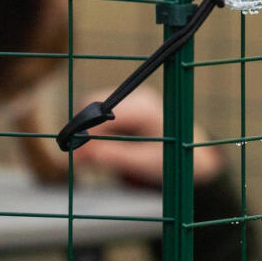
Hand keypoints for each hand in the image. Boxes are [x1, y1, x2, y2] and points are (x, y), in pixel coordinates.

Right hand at [73, 86, 224, 186]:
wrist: (187, 154)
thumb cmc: (169, 160)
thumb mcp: (145, 163)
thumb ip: (115, 156)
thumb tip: (84, 153)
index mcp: (146, 109)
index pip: (107, 112)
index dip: (86, 131)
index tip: (74, 153)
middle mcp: (137, 97)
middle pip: (95, 103)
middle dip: (83, 130)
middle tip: (75, 159)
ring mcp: (131, 98)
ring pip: (93, 105)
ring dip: (86, 130)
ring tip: (84, 157)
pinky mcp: (125, 104)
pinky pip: (98, 111)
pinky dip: (92, 129)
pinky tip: (94, 149)